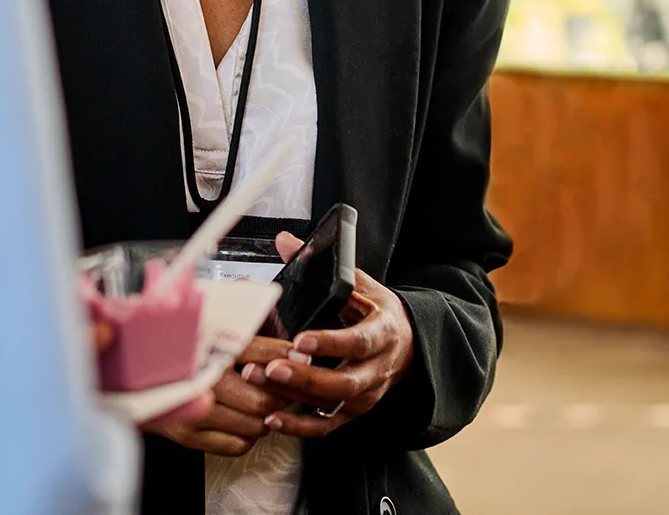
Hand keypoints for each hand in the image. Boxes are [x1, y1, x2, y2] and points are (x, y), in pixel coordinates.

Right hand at [140, 335, 294, 456]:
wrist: (128, 370)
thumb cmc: (173, 344)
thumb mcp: (211, 327)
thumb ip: (252, 337)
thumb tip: (293, 350)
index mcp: (211, 344)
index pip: (268, 357)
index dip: (289, 361)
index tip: (300, 362)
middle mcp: (204, 378)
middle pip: (264, 399)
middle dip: (279, 395)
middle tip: (282, 387)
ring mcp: (195, 410)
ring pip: (254, 425)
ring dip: (264, 417)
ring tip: (260, 402)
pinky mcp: (188, 433)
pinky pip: (236, 445)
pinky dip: (247, 436)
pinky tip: (242, 420)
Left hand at [241, 232, 416, 438]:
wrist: (407, 346)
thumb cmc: (377, 314)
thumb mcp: (361, 285)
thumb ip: (326, 266)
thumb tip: (285, 241)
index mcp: (383, 333)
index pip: (359, 341)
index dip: (330, 343)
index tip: (300, 339)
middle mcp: (377, 369)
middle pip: (344, 381)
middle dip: (305, 376)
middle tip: (271, 367)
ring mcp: (365, 395)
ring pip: (331, 404)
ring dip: (294, 397)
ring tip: (261, 382)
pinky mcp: (352, 413)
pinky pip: (326, 427)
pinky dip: (299, 426)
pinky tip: (271, 418)